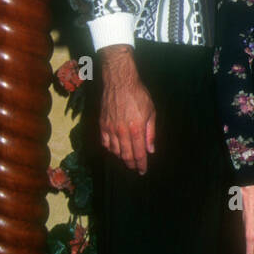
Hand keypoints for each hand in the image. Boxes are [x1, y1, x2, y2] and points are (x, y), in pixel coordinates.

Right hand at [99, 45, 155, 173]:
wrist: (120, 82)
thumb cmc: (138, 95)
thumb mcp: (151, 112)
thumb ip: (151, 133)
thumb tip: (150, 150)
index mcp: (136, 129)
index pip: (139, 153)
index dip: (141, 164)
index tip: (142, 171)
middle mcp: (122, 131)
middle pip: (126, 155)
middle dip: (132, 164)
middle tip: (135, 167)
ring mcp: (110, 128)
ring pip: (115, 151)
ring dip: (121, 157)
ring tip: (127, 159)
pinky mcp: (102, 124)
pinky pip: (105, 142)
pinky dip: (110, 149)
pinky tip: (115, 149)